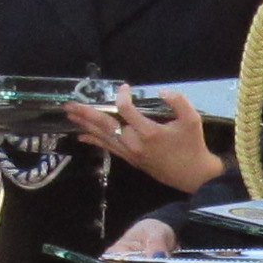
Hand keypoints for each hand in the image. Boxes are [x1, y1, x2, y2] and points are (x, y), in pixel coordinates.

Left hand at [64, 90, 224, 192]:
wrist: (193, 175)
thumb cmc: (192, 146)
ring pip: (103, 136)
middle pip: (105, 125)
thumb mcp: (193, 120)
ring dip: (85, 124)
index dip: (122, 96)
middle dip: (86, 113)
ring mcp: (130, 152)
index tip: (125, 87)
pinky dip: (94, 140)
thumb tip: (162, 92)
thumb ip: (179, 101)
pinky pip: (108, 147)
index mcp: (148, 132)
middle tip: (69, 104)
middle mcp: (134, 143)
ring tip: (70, 114)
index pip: (126, 110)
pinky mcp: (130, 159)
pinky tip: (82, 135)